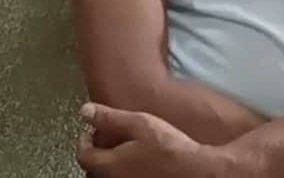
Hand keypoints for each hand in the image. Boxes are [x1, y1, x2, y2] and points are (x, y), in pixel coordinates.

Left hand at [76, 102, 236, 177]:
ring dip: (110, 163)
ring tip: (121, 150)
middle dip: (96, 153)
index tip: (89, 130)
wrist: (200, 170)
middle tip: (103, 140)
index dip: (84, 140)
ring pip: (110, 176)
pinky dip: (125, 171)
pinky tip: (139, 162)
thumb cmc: (170, 148)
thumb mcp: (139, 123)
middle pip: (94, 169)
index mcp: (110, 165)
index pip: (84, 155)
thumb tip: (86, 111)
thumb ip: (109, 117)